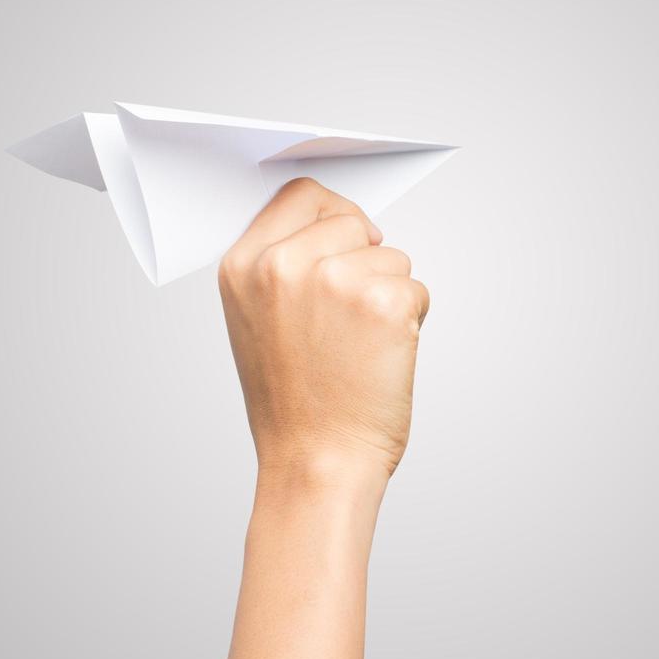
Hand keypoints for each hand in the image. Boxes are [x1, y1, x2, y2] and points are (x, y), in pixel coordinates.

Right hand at [218, 177, 430, 485]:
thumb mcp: (256, 324)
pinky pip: (416, 288)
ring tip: (358, 346)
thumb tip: (334, 227)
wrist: (316, 463)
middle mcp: (283, 264)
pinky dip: (411, 320)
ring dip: (388, 294)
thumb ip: (280, 267)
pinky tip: (381, 356)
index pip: (300, 196)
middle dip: (364, 260)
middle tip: (348, 318)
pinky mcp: (383, 301)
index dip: (332, 215)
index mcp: (243, 265)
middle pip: (351, 221)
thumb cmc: (293, 405)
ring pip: (390, 256)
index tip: (348, 238)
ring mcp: (334, 279)